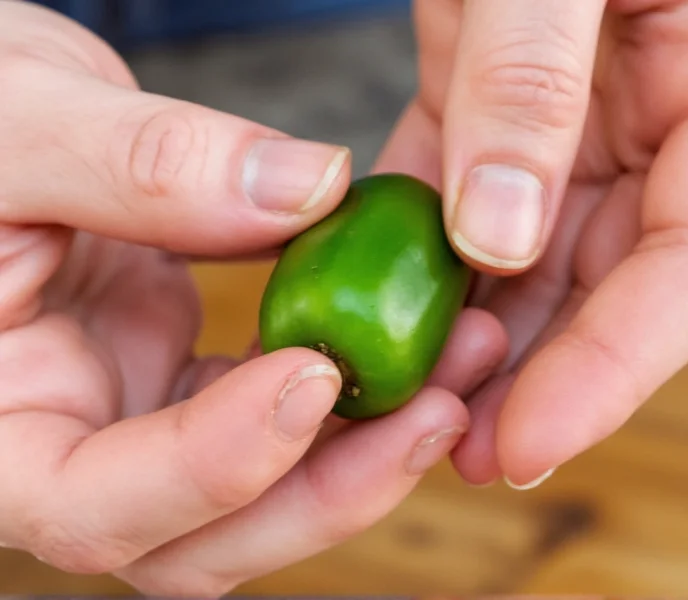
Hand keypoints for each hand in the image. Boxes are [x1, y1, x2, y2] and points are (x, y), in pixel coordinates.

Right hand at [0, 2, 507, 594]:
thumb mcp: (20, 120)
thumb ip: (146, 164)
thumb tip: (311, 191)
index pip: (93, 504)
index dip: (214, 462)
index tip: (312, 373)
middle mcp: (68, 446)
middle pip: (205, 538)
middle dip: (332, 486)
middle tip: (438, 409)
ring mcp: (139, 420)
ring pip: (264, 490)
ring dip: (370, 441)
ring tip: (461, 356)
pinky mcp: (192, 382)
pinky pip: (285, 412)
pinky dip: (354, 388)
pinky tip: (418, 332)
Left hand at [376, 0, 687, 486]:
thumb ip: (535, 79)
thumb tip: (499, 236)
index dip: (621, 365)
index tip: (530, 441)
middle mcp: (665, 113)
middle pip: (618, 281)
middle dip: (548, 377)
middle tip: (469, 455)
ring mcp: (580, 118)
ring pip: (541, 260)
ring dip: (486, 337)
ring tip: (423, 402)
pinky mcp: (497, 107)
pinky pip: (467, 205)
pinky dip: (430, 262)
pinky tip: (385, 305)